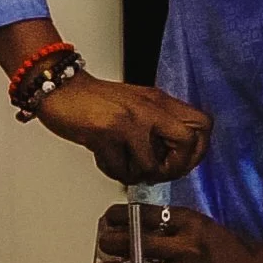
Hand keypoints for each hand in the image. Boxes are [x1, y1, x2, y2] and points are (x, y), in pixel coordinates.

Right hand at [39, 71, 210, 183]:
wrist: (60, 87)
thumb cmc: (94, 102)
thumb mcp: (136, 107)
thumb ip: (156, 127)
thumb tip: (171, 159)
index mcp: (160, 102)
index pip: (203, 125)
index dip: (197, 151)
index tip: (178, 162)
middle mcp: (150, 108)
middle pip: (190, 143)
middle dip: (175, 168)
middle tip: (156, 171)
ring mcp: (130, 119)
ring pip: (154, 164)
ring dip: (137, 174)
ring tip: (123, 165)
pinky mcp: (107, 131)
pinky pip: (121, 168)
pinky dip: (114, 171)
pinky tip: (105, 158)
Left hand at [98, 204, 262, 262]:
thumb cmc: (235, 251)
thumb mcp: (206, 227)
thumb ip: (178, 227)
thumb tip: (146, 229)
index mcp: (192, 223)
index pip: (148, 215)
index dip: (123, 215)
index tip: (110, 216)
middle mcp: (186, 245)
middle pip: (138, 241)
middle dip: (114, 241)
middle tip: (104, 240)